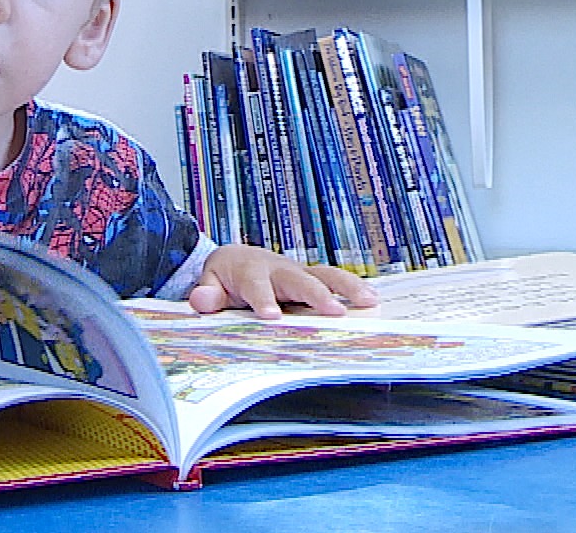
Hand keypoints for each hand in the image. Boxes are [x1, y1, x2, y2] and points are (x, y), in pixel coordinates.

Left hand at [188, 244, 379, 318]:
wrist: (238, 258)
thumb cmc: (227, 276)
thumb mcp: (210, 282)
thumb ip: (207, 293)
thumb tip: (201, 300)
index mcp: (251, 270)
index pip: (257, 286)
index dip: (264, 300)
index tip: (271, 317)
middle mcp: (279, 269)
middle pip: (298, 279)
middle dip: (315, 294)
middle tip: (332, 311)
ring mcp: (299, 273)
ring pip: (324, 275)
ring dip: (346, 287)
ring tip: (368, 302)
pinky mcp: (313, 279)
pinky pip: (335, 281)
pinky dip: (354, 289)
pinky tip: (374, 301)